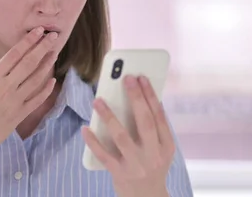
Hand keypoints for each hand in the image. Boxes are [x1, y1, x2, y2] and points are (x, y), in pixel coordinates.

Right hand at [0, 26, 58, 156]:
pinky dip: (46, 89)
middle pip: (29, 63)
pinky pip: (37, 100)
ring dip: (47, 65)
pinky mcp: (21, 115)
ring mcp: (15, 102)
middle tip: (53, 36)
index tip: (38, 30)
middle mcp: (6, 88)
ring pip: (36, 79)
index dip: (28, 41)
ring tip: (54, 52)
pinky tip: (53, 79)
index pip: (14, 54)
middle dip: (42, 47)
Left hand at [81, 75, 173, 196]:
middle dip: (136, 98)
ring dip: (109, 117)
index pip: (159, 116)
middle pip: (144, 122)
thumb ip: (152, 128)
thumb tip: (136, 97)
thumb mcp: (160, 149)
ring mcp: (136, 165)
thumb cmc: (150, 165)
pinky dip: (93, 141)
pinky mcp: (119, 174)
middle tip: (126, 78)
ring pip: (121, 137)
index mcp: (166, 146)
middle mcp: (153, 155)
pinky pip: (103, 155)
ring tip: (98, 100)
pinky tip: (85, 128)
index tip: (141, 77)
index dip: (150, 95)